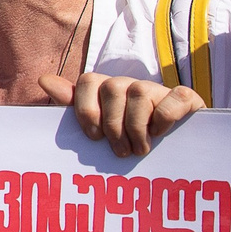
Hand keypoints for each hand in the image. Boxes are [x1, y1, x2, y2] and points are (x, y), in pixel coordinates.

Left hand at [38, 72, 202, 157]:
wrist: (181, 151)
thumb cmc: (132, 141)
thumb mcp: (102, 129)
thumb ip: (74, 106)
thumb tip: (43, 80)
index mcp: (108, 92)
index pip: (88, 80)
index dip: (86, 108)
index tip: (94, 137)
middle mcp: (131, 85)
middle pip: (112, 88)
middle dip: (113, 125)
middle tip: (120, 151)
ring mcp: (159, 89)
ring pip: (138, 92)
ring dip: (136, 127)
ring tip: (139, 150)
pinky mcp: (186, 98)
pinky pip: (173, 98)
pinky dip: (164, 119)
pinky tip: (161, 134)